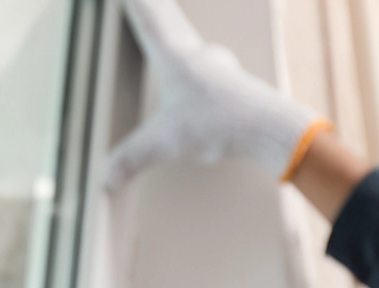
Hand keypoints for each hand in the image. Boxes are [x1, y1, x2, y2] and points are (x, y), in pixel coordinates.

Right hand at [105, 0, 331, 190]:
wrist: (272, 130)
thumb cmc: (221, 124)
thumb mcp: (165, 144)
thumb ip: (131, 159)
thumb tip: (106, 178)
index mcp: (174, 58)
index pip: (147, 19)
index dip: (134, 2)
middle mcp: (196, 53)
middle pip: (168, 19)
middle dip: (153, 9)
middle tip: (143, 2)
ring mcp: (217, 64)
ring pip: (188, 37)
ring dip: (175, 30)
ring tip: (164, 28)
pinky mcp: (230, 80)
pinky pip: (203, 60)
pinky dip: (191, 57)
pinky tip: (193, 73)